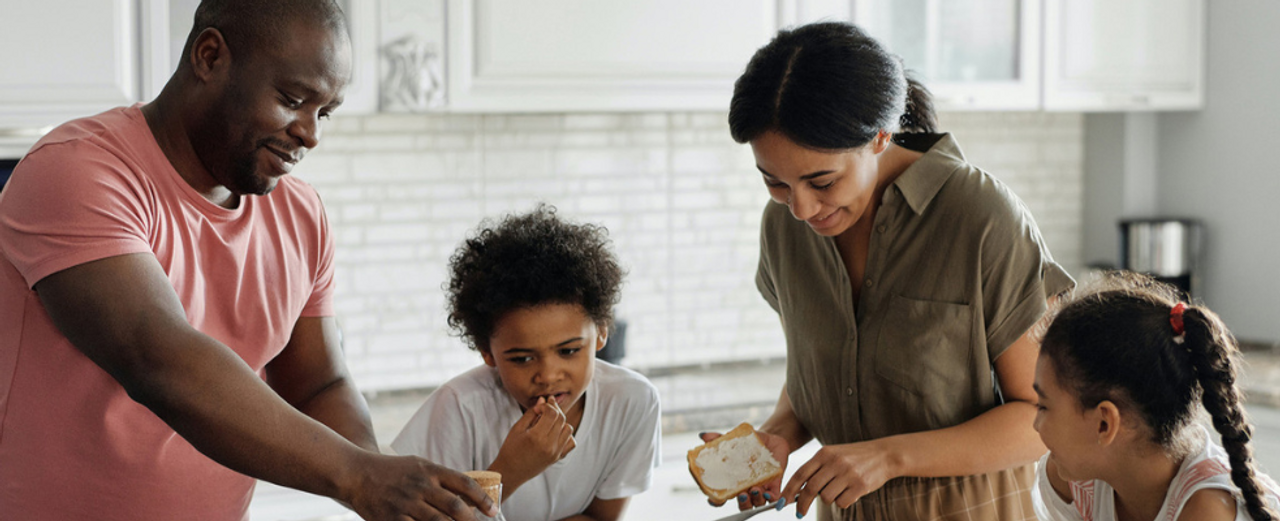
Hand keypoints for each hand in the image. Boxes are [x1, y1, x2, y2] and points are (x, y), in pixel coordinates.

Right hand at [344, 452, 497, 520]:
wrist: (356, 473)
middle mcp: (421, 486)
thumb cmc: (391, 470)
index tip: (492, 510)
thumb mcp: (419, 465)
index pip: (464, 483)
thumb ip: (441, 478)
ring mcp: (407, 503)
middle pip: (455, 507)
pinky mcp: (393, 519)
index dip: (482, 498)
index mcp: (430, 470)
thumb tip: (467, 494)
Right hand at [492, 397, 576, 485]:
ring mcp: (555, 453)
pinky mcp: (557, 458)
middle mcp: (549, 445)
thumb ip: (532, 413)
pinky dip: (566, 435)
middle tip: (546, 407)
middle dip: (555, 409)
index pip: (552, 413)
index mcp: (536, 437)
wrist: (510, 472)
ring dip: (561, 422)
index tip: (539, 407)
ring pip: (568, 429)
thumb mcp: (517, 428)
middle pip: (561, 419)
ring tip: (549, 421)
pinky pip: (571, 442)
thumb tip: (543, 399)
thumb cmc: (510, 449)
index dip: (547, 405)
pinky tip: (555, 433)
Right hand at [698, 430, 789, 510]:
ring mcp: (761, 487)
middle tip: (741, 495)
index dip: (716, 501)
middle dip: (742, 503)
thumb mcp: (734, 440)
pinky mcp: (774, 485)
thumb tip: (704, 435)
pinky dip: (771, 498)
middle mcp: (746, 488)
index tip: (713, 499)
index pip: (722, 497)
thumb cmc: (749, 444)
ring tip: (755, 490)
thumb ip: (719, 439)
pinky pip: (774, 497)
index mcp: (733, 481)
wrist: (771, 440)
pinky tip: (767, 492)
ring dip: (755, 500)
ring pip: (757, 503)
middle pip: (742, 504)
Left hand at [779, 440, 895, 517]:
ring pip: (826, 498)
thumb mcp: (833, 455)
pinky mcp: (860, 486)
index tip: (781, 503)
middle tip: (800, 513)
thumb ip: (816, 469)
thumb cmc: (854, 457)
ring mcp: (848, 474)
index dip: (788, 490)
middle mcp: (835, 462)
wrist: (884, 455)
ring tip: (838, 491)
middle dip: (802, 504)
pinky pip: (842, 502)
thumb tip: (797, 491)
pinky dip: (842, 502)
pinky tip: (849, 493)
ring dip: (828, 499)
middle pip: (810, 489)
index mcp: (824, 453)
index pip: (800, 474)